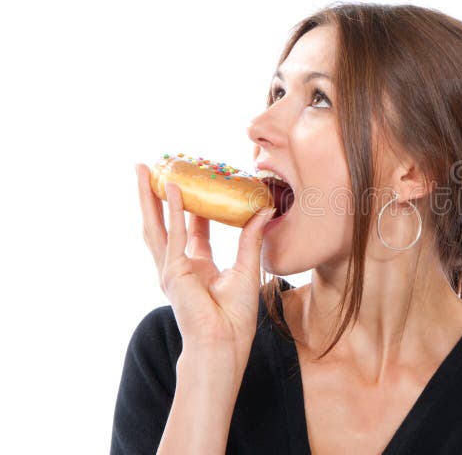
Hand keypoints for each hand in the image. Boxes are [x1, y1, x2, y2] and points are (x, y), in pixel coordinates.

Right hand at [135, 163, 274, 365]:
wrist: (225, 345)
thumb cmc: (235, 317)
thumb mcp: (247, 268)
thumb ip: (251, 238)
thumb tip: (264, 210)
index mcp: (196, 267)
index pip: (191, 229)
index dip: (191, 204)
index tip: (196, 181)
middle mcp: (179, 266)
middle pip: (164, 223)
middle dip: (157, 196)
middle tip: (155, 168)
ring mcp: (171, 269)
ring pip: (156, 225)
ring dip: (150, 197)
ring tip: (145, 170)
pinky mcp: (173, 272)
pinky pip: (174, 235)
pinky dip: (175, 211)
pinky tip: (175, 189)